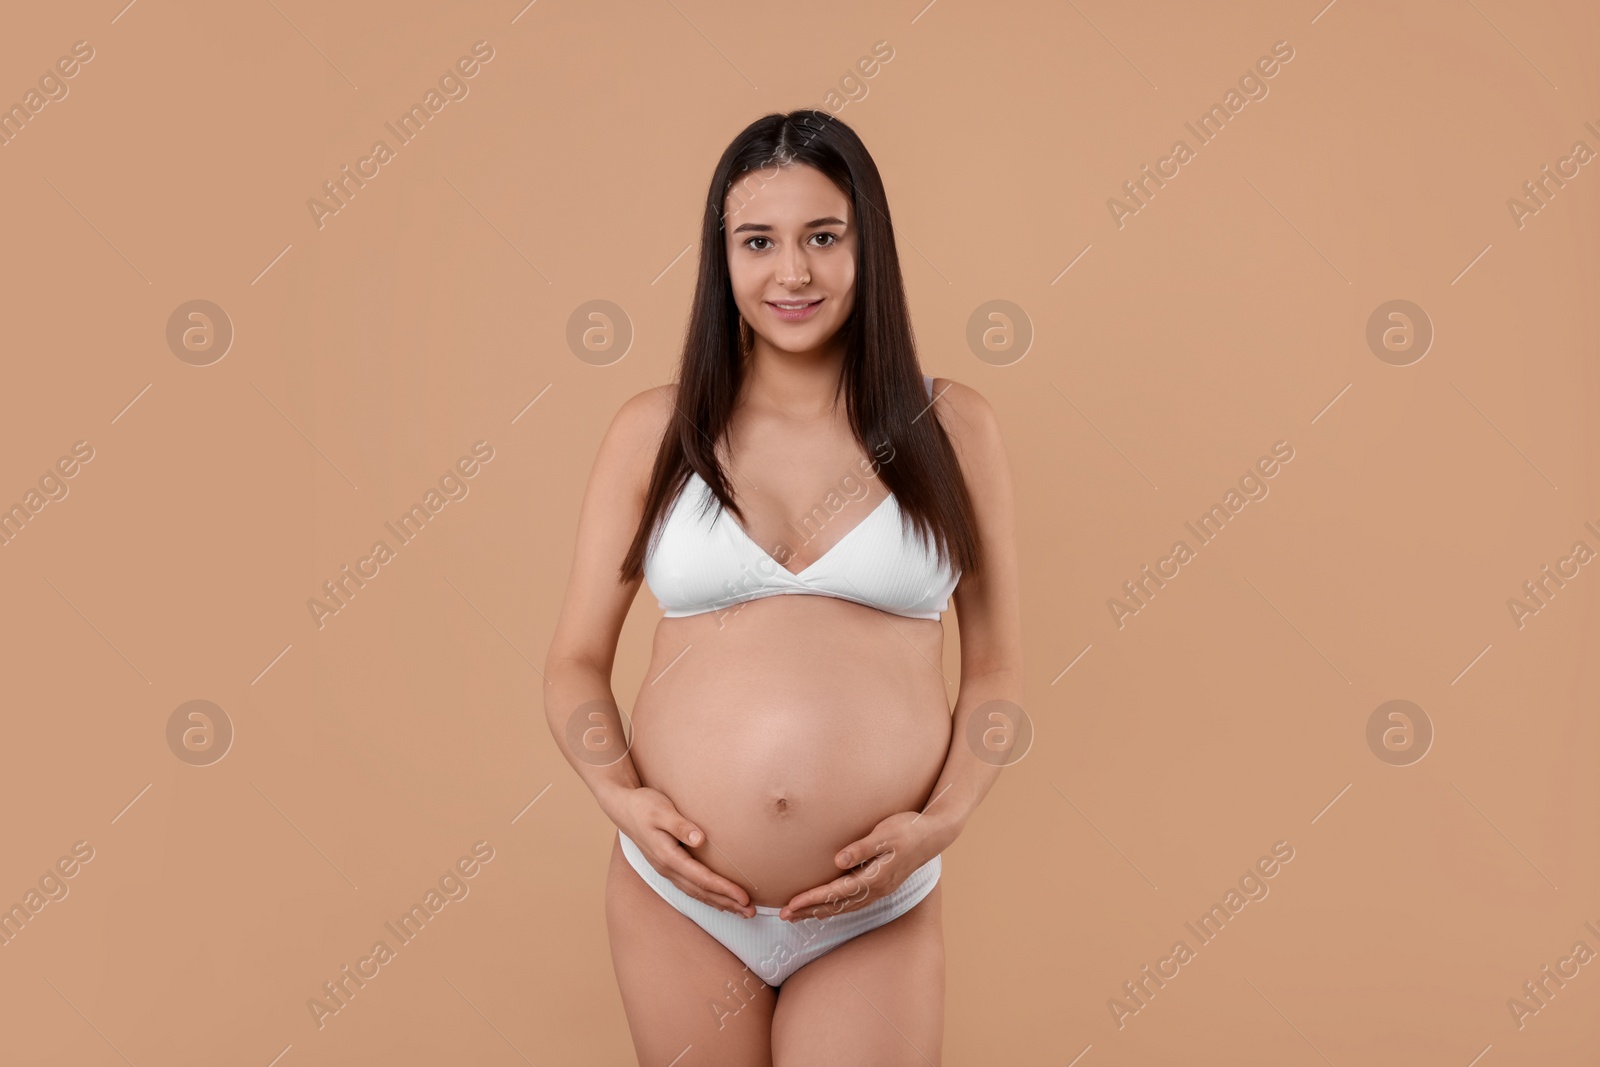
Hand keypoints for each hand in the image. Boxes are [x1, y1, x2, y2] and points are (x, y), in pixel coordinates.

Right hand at [612, 786, 756, 917]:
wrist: (622, 807)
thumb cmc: (643, 806)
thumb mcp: (662, 811)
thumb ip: (681, 825)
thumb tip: (700, 839)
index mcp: (668, 856)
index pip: (702, 878)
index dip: (724, 889)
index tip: (743, 897)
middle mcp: (667, 868)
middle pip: (701, 892)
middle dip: (726, 903)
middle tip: (750, 913)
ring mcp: (666, 869)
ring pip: (695, 893)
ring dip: (718, 903)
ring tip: (739, 911)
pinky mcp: (667, 865)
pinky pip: (689, 887)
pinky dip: (706, 896)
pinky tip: (716, 900)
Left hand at [778, 810, 951, 921]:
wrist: (934, 834)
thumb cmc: (909, 829)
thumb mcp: (886, 833)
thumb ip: (863, 846)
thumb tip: (839, 859)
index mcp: (874, 878)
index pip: (836, 893)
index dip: (812, 899)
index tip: (790, 904)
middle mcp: (876, 889)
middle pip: (837, 905)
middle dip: (809, 911)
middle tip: (783, 916)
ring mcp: (879, 889)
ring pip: (844, 907)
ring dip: (820, 911)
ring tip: (798, 915)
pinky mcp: (881, 884)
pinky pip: (852, 902)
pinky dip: (835, 907)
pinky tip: (826, 906)